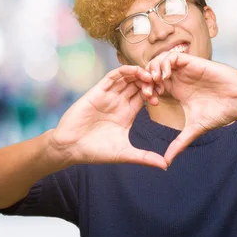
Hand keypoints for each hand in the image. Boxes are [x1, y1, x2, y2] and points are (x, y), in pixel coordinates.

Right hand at [50, 65, 166, 169]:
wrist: (70, 148)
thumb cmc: (96, 151)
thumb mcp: (125, 153)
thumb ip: (145, 157)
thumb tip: (165, 165)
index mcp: (127, 113)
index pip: (145, 96)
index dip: (155, 92)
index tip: (163, 94)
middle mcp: (119, 102)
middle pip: (138, 84)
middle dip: (150, 81)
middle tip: (160, 82)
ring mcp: (108, 96)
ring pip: (127, 78)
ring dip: (139, 74)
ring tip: (150, 76)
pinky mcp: (97, 92)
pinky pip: (112, 77)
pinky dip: (124, 71)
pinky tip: (135, 70)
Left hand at [146, 52, 236, 163]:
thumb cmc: (220, 112)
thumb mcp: (194, 129)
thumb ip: (179, 143)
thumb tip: (167, 162)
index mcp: (176, 91)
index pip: (153, 85)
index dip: (147, 91)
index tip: (151, 102)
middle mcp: (179, 79)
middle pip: (152, 71)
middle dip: (146, 80)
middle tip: (149, 92)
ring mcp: (185, 70)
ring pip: (160, 61)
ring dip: (153, 69)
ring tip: (155, 82)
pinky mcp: (192, 62)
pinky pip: (172, 56)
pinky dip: (165, 63)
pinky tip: (166, 76)